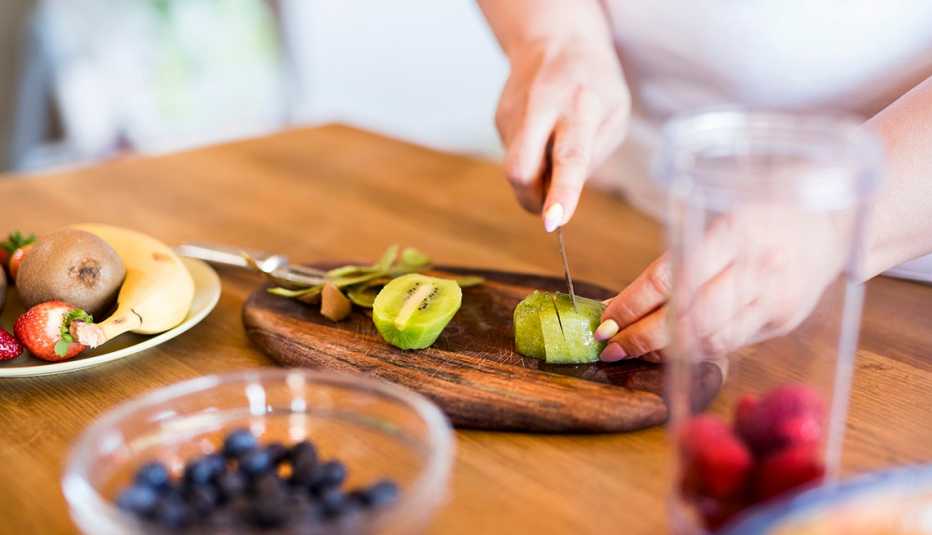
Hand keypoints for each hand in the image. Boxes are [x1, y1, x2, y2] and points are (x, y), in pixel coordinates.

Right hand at [495, 40, 629, 230]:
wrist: (553, 36)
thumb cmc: (594, 82)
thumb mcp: (616, 113)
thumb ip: (594, 156)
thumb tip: (560, 195)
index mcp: (579, 106)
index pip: (569, 157)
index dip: (561, 193)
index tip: (554, 221)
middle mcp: (540, 109)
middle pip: (520, 169)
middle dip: (530, 199)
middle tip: (547, 207)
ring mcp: (513, 114)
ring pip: (516, 168)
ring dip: (536, 175)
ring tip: (554, 146)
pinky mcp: (499, 119)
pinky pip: (515, 156)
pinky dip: (531, 159)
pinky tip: (542, 133)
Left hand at [594, 208, 847, 360]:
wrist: (833, 223)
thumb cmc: (763, 214)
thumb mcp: (721, 213)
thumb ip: (684, 253)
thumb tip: (630, 299)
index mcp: (732, 230)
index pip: (670, 277)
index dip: (632, 305)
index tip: (605, 321)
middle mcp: (755, 265)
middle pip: (687, 316)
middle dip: (641, 337)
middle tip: (610, 346)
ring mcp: (773, 297)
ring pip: (708, 337)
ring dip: (664, 351)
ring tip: (634, 351)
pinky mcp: (783, 320)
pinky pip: (731, 343)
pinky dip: (695, 351)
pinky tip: (671, 352)